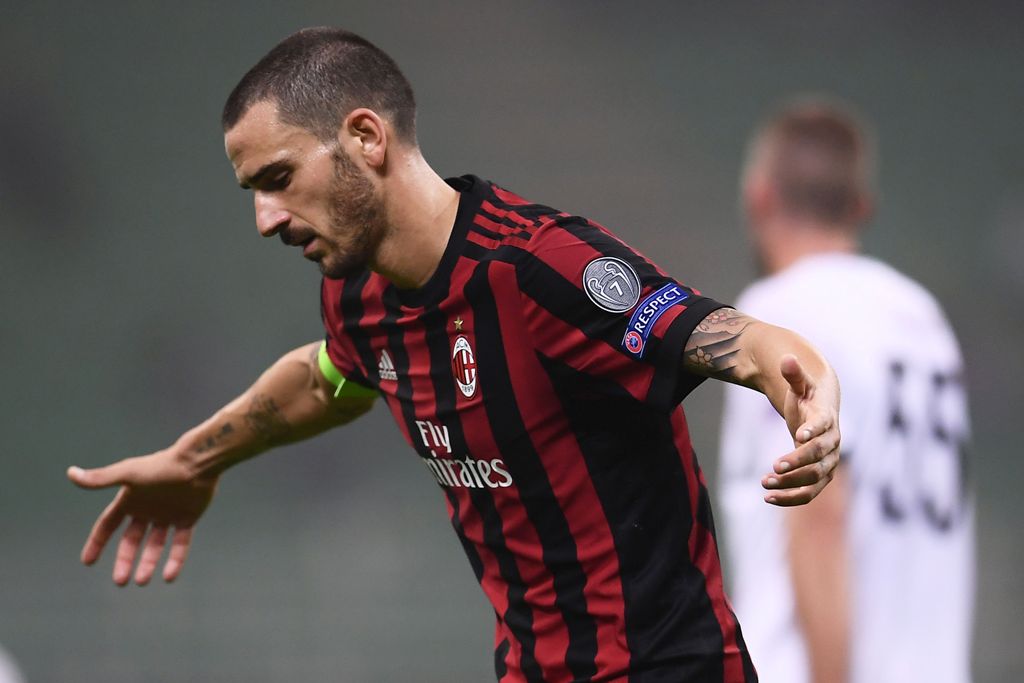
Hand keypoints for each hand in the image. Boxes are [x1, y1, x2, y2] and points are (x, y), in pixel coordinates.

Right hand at [67, 451, 217, 584]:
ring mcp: (168, 515)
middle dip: (125, 560)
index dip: (97, 542)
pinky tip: (168, 577)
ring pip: (155, 545)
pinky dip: (175, 560)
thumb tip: (70, 473)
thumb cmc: (161, 466)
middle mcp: (148, 509)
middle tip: (120, 581)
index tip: (88, 562)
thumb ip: (100, 478)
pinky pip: (180, 544)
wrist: (197, 462)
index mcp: (130, 499)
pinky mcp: (188, 519)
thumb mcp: (128, 473)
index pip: (108, 525)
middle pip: (132, 540)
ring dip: (148, 563)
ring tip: (141, 581)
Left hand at [762, 354, 840, 505]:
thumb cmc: (807, 397)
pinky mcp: (819, 477)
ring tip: (763, 484)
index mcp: (826, 419)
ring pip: (813, 479)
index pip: (823, 426)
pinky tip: (768, 499)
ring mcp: (827, 462)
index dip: (813, 431)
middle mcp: (832, 443)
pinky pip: (808, 493)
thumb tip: (786, 358)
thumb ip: (794, 373)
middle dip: (797, 463)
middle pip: (819, 458)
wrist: (820, 413)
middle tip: (773, 466)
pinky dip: (790, 498)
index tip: (798, 436)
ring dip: (790, 484)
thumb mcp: (800, 384)